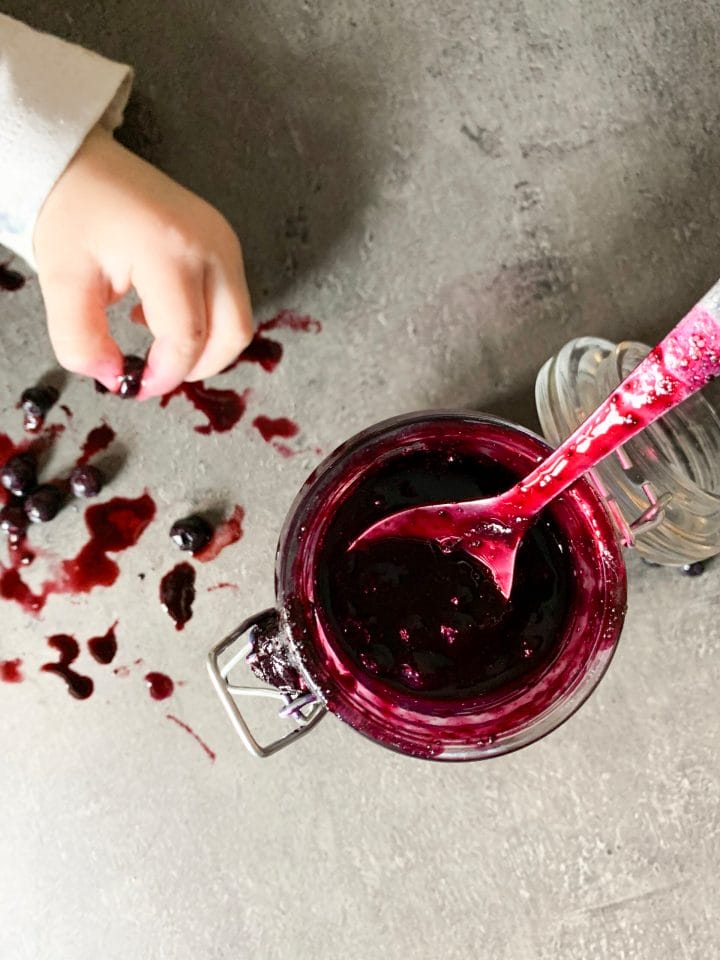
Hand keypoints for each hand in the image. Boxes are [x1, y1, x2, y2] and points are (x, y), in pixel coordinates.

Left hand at [33, 126, 252, 397]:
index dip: (166, 374)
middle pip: (232, 334)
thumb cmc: (73, 216)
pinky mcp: (226, 241)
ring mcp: (225, 241)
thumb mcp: (62, 282)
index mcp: (169, 252)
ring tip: (156, 336)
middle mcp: (211, 246)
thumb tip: (112, 379)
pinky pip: (231, 299)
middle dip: (197, 367)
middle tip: (156, 373)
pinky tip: (163, 311)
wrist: (81, 164)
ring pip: (238, 320)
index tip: (137, 386)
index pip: (187, 337)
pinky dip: (207, 321)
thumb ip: (82, 341)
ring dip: (204, 345)